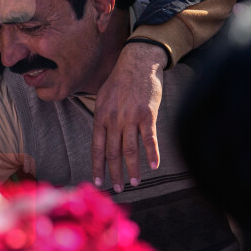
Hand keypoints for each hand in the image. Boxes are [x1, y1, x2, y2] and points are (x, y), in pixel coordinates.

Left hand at [92, 42, 164, 191]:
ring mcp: (130, 117)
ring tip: (134, 183)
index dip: (97, 166)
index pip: (96, 147)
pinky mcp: (148, 114)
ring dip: (132, 169)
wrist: (138, 61)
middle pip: (112, 153)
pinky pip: (149, 138)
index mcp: (100, 117)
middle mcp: (113, 120)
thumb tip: (100, 137)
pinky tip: (154, 166)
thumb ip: (102, 118)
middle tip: (117, 189)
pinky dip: (152, 153)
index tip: (98, 181)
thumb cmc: (120, 80)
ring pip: (130, 150)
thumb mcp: (103, 98)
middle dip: (114, 173)